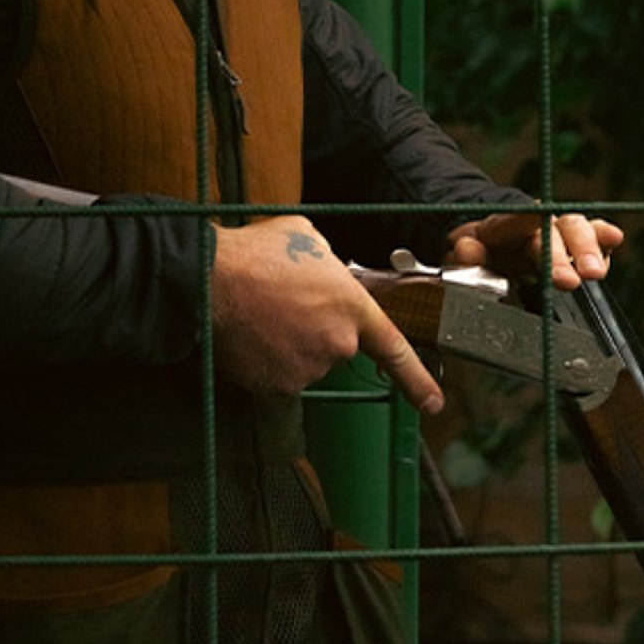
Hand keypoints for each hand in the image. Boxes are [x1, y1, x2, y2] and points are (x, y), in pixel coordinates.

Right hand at [210, 215, 444, 413]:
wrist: (211, 280)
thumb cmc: (257, 254)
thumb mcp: (309, 240)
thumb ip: (330, 266)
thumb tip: (326, 275)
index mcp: (353, 308)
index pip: (393, 349)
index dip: (416, 380)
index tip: (433, 403)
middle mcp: (337, 344)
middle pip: (334, 346)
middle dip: (315, 329)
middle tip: (285, 305)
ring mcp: (307, 369)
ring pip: (304, 361)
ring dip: (289, 343)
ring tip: (264, 314)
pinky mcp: (276, 386)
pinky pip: (277, 376)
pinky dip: (266, 361)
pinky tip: (253, 334)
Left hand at [446, 212, 623, 289]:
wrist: (494, 248)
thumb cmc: (478, 254)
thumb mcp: (460, 258)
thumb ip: (462, 257)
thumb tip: (466, 249)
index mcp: (500, 228)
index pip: (510, 221)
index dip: (524, 218)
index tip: (537, 214)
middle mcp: (534, 224)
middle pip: (550, 231)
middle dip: (561, 255)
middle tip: (569, 280)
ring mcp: (558, 232)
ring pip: (576, 230)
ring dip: (587, 250)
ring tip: (595, 273)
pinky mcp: (577, 245)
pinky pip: (594, 237)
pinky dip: (603, 239)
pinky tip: (614, 238)